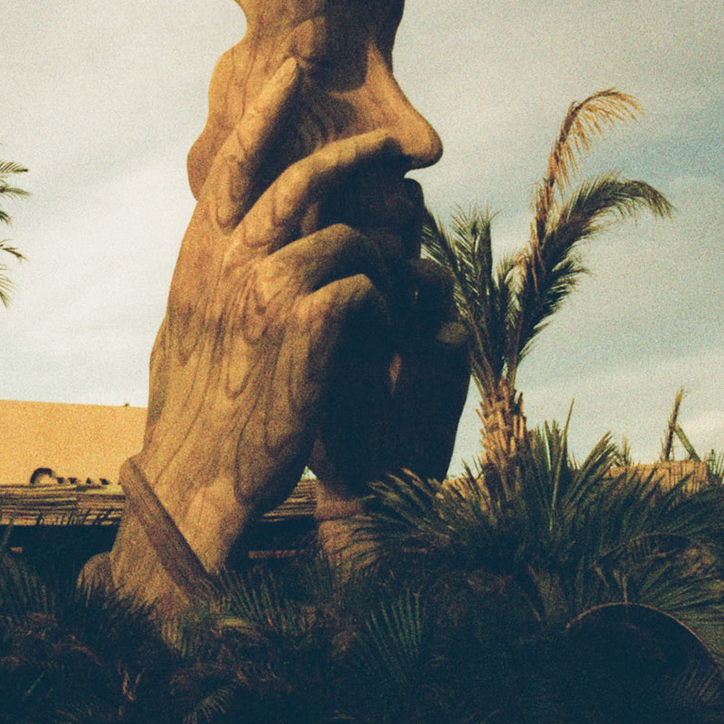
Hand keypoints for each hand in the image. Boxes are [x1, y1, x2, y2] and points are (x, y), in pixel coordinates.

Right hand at [105, 58, 435, 607]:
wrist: (195, 476)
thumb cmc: (193, 412)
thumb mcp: (183, 331)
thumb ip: (208, 279)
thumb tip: (216, 242)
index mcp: (200, 257)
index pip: (233, 165)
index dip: (263, 115)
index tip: (292, 74)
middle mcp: (229, 261)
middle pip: (302, 180)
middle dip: (354, 154)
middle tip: (392, 147)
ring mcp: (266, 289)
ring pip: (347, 238)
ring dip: (377, 265)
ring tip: (385, 298)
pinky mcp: (305, 325)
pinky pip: (365, 287)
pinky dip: (380, 308)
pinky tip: (376, 337)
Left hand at [308, 251, 469, 512]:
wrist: (362, 492)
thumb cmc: (315, 437)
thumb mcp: (295, 380)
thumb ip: (290, 335)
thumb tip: (265, 280)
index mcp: (342, 312)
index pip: (348, 252)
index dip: (346, 233)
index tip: (332, 231)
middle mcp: (382, 317)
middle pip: (395, 250)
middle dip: (390, 239)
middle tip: (377, 244)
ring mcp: (418, 340)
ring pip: (433, 280)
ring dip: (425, 273)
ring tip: (409, 281)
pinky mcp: (449, 371)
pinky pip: (458, 333)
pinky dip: (452, 329)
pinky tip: (439, 342)